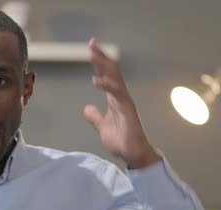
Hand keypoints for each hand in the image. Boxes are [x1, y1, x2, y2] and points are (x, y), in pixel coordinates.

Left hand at [82, 38, 159, 168]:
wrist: (133, 155)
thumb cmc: (122, 140)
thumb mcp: (102, 127)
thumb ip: (95, 117)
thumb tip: (87, 108)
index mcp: (115, 98)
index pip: (106, 76)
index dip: (99, 63)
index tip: (91, 49)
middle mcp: (121, 97)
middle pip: (111, 72)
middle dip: (101, 57)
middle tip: (92, 43)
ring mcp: (125, 102)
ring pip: (115, 78)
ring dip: (104, 66)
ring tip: (93, 55)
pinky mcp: (128, 110)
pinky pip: (117, 94)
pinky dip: (107, 86)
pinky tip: (96, 80)